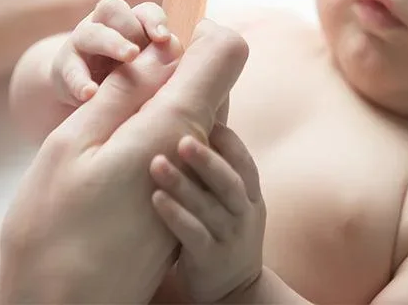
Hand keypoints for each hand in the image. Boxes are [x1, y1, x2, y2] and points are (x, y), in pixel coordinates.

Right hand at [0, 20, 248, 304]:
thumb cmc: (55, 228)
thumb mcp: (74, 143)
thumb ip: (123, 90)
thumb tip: (160, 49)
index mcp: (180, 123)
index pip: (226, 49)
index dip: (194, 28)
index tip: (153, 37)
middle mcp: (200, 145)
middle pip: (210, 75)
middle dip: (171, 60)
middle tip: (118, 75)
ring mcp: (193, 172)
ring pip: (194, 105)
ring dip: (160, 94)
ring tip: (108, 114)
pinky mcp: (182, 190)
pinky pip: (182, 136)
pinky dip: (156, 125)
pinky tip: (115, 146)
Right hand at [52, 0, 170, 104]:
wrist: (84, 90)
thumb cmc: (127, 76)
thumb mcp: (147, 65)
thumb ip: (161, 58)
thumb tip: (183, 58)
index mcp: (130, 22)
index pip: (144, 10)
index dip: (154, 20)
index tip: (164, 38)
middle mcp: (104, 25)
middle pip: (113, 9)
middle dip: (129, 28)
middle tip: (139, 51)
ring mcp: (82, 43)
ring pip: (91, 33)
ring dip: (111, 43)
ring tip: (128, 59)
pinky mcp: (64, 67)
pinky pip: (70, 70)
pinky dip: (80, 81)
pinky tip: (90, 94)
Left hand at [150, 124, 265, 303]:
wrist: (236, 290)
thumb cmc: (226, 233)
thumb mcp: (235, 203)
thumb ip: (220, 173)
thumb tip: (196, 127)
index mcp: (252, 195)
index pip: (245, 162)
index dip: (229, 142)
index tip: (207, 120)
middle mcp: (245, 214)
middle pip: (229, 182)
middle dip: (206, 159)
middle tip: (182, 138)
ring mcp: (230, 237)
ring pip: (208, 207)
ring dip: (182, 184)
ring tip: (156, 163)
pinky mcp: (210, 259)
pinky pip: (193, 235)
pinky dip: (175, 216)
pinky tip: (156, 198)